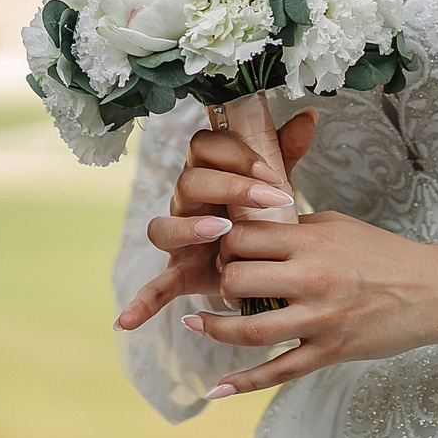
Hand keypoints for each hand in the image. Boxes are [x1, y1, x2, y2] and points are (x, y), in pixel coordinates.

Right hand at [114, 112, 317, 332]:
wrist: (257, 255)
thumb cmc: (259, 212)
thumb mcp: (273, 181)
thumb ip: (284, 150)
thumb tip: (309, 115)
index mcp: (208, 172)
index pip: (205, 148)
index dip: (236, 155)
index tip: (271, 170)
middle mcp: (187, 202)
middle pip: (189, 182)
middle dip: (228, 187)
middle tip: (267, 198)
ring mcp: (180, 238)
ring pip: (164, 227)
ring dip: (188, 229)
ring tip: (219, 232)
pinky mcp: (180, 272)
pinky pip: (157, 287)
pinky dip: (141, 304)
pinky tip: (128, 321)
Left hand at [179, 213, 437, 398]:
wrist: (434, 289)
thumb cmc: (384, 254)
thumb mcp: (338, 226)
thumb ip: (295, 230)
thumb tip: (253, 231)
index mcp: (311, 242)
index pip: (243, 238)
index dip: (225, 245)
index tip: (224, 252)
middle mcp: (311, 279)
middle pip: (237, 280)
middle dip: (221, 283)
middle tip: (224, 286)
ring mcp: (320, 319)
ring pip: (250, 331)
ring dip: (215, 330)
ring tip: (196, 324)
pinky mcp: (330, 351)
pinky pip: (279, 372)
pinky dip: (244, 383)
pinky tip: (216, 389)